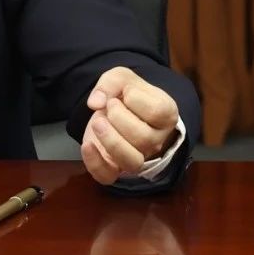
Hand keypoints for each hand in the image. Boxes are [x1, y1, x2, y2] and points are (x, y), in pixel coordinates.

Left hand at [80, 66, 179, 184]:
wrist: (120, 109)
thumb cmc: (128, 94)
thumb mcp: (122, 78)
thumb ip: (111, 82)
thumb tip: (96, 102)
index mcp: (166, 115)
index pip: (158, 112)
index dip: (136, 99)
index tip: (125, 92)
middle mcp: (156, 140)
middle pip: (144, 138)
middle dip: (119, 118)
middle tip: (109, 106)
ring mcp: (138, 157)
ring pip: (132, 161)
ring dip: (111, 140)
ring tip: (98, 122)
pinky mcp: (115, 167)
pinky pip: (107, 176)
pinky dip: (94, 163)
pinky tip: (87, 145)